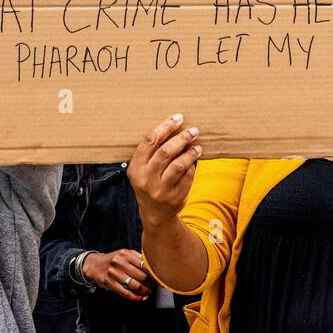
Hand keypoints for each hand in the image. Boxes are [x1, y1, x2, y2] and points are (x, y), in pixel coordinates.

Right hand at [81, 249, 150, 301]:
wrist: (95, 265)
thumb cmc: (114, 261)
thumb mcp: (125, 254)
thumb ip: (138, 258)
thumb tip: (154, 267)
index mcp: (126, 254)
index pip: (145, 265)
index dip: (153, 274)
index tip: (157, 279)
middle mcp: (119, 262)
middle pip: (142, 276)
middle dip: (149, 284)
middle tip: (152, 287)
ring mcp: (114, 273)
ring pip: (135, 285)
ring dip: (144, 291)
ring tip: (147, 292)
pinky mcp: (109, 283)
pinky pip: (126, 293)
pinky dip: (136, 297)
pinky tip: (141, 298)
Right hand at [127, 113, 201, 229]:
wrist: (155, 214)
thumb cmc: (149, 183)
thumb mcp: (143, 169)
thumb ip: (152, 152)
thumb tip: (174, 125)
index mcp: (135, 169)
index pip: (150, 142)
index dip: (165, 127)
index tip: (178, 118)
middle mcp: (146, 180)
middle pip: (165, 152)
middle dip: (181, 138)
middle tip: (193, 131)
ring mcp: (161, 191)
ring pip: (179, 165)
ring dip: (190, 153)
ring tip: (197, 147)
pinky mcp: (175, 198)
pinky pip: (187, 177)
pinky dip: (192, 167)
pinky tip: (193, 162)